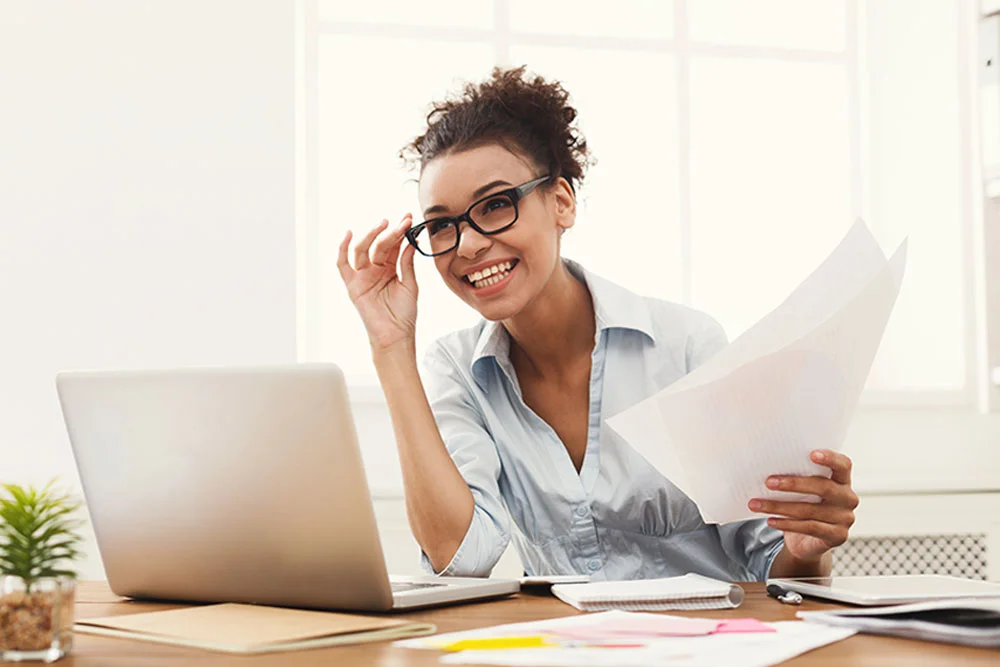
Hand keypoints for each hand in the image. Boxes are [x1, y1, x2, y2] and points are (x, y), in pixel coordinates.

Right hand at [337, 214, 417, 350]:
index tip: (409, 218)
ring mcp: (363, 276)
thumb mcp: (410, 284)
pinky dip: (343, 249)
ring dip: (372, 235)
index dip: (401, 232)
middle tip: (402, 221)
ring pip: (363, 250)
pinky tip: (348, 235)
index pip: (394, 245)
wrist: (396, 335)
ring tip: (384, 224)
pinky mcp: (353, 285)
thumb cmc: (404, 314)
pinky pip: (343, 265)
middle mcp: (375, 269)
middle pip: (380, 245)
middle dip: (391, 231)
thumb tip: (411, 241)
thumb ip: (407, 263)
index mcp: (390, 268)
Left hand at [749, 450, 858, 560]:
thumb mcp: (803, 490)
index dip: (830, 458)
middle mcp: (848, 498)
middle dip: (793, 484)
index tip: (811, 454)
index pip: (843, 465)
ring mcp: (845, 518)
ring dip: (779, 506)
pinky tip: (770, 520)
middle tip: (768, 482)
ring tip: (756, 504)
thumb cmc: (804, 505)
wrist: (808, 541)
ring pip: (809, 510)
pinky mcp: (838, 536)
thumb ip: (796, 477)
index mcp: (842, 480)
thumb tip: (764, 466)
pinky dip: (786, 524)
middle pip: (823, 487)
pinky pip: (809, 528)